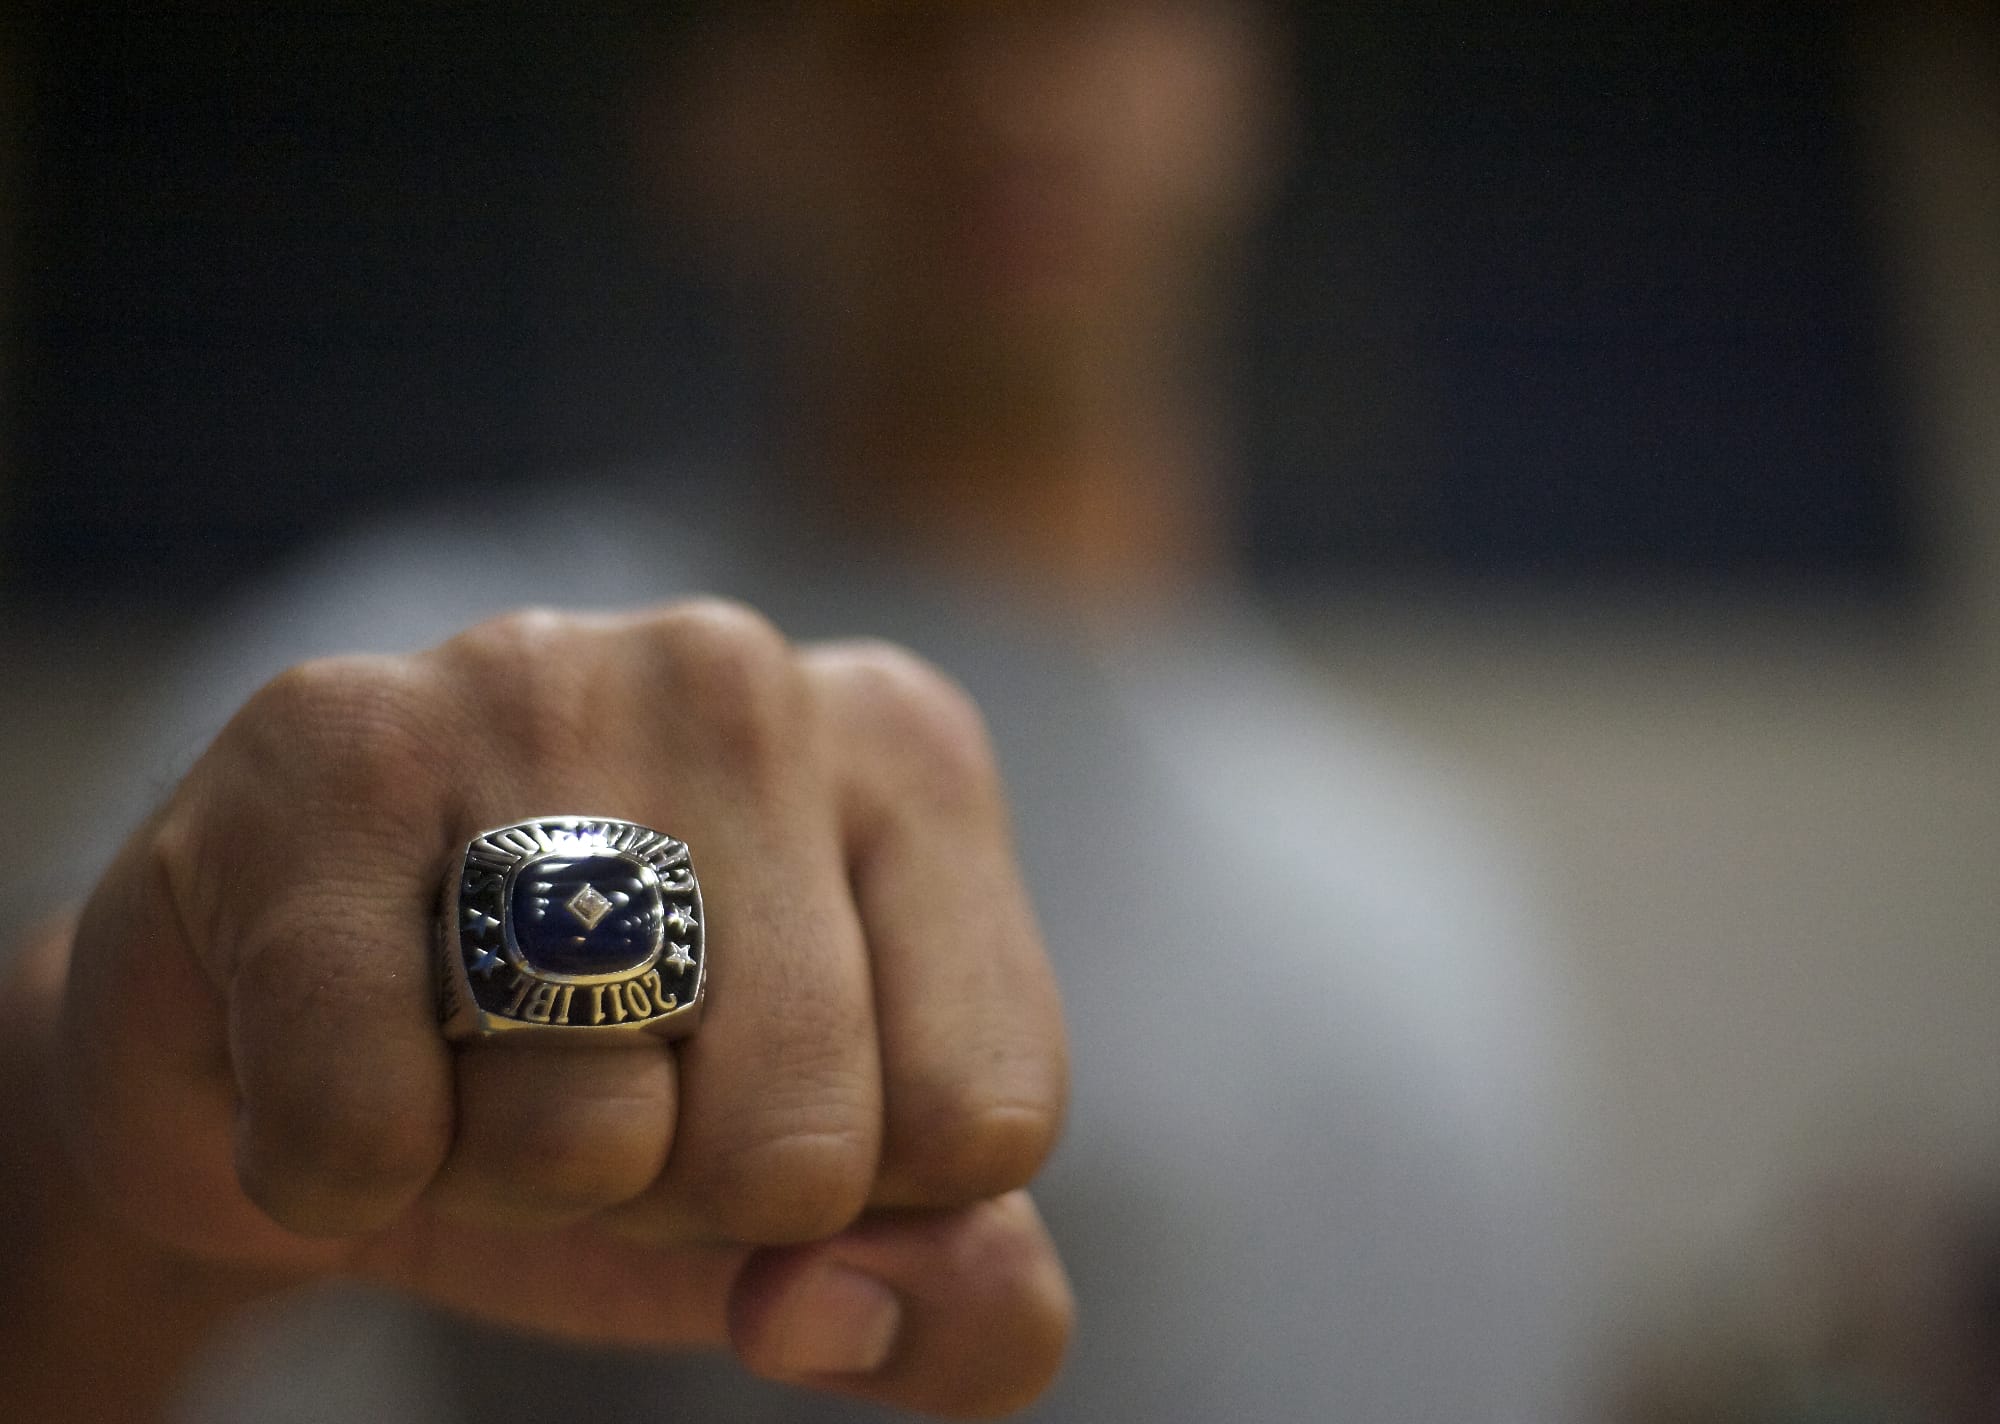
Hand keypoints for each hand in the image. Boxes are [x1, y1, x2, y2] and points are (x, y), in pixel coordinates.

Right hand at [54, 602, 1071, 1416]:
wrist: (302, 1022)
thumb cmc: (609, 1091)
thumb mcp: (823, 1208)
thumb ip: (957, 1293)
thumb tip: (826, 1309)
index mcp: (912, 758)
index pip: (982, 1121)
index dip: (845, 1193)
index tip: (748, 1099)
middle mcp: (744, 679)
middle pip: (797, 1145)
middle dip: (675, 1192)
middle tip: (589, 1086)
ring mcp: (533, 684)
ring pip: (588, 1138)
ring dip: (507, 1174)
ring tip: (465, 1052)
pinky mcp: (326, 748)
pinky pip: (367, 1134)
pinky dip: (339, 1169)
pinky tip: (347, 1042)